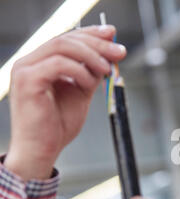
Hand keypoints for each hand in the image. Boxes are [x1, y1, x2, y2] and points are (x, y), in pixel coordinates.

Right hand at [4, 25, 126, 180]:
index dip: (91, 33)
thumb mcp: (81, 93)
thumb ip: (91, 73)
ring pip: (62, 46)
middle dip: (97, 43)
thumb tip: (110, 54)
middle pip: (66, 38)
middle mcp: (29, 61)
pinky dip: (79, 70)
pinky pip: (57, 64)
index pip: (66, 38)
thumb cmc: (58, 125)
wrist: (43, 150)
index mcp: (41, 62)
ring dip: (91, 55)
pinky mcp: (27, 81)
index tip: (113, 34)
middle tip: (120, 51)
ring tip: (107, 69)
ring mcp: (25, 69)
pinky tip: (88, 83)